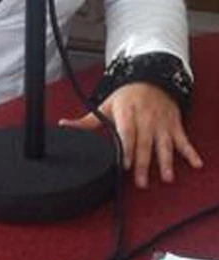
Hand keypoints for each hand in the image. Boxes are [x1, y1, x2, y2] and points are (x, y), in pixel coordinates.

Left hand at [59, 82, 202, 188]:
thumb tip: (65, 126)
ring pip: (164, 144)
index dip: (126, 148)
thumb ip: (87, 121)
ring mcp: (161, 123)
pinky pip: (183, 140)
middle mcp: (145, 118)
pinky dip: (190, 152)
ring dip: (166, 161)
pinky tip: (195, 164)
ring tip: (166, 177)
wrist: (151, 78)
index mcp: (126, 113)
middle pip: (144, 143)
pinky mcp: (174, 125)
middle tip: (141, 181)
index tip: (123, 163)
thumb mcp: (106, 105)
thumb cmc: (126, 96)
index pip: (126, 132)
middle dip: (143, 163)